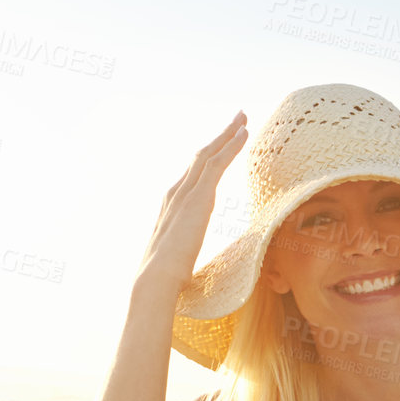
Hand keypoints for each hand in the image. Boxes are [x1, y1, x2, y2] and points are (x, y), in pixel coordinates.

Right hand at [135, 111, 247, 294]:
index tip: (222, 145)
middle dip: (219, 137)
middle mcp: (176, 194)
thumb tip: (186, 267)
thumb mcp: (177, 259)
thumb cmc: (165, 279)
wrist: (155, 281)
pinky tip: (244, 134)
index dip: (209, 157)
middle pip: (200, 157)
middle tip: (237, 120)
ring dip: (227, 134)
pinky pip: (217, 164)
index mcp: (171, 207)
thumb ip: (183, 252)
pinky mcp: (198, 198)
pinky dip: (231, 146)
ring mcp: (186, 194)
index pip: (193, 175)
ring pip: (209, 155)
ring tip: (243, 119)